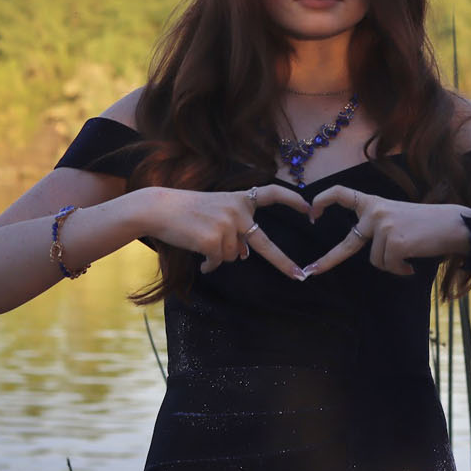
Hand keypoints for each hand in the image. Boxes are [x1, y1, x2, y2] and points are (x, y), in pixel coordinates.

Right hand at [144, 184, 312, 279]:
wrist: (159, 208)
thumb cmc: (187, 210)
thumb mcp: (217, 212)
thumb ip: (235, 229)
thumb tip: (244, 256)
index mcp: (241, 199)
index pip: (273, 194)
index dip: (293, 201)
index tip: (310, 209)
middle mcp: (239, 211)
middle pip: (265, 244)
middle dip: (284, 262)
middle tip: (300, 276)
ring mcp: (227, 226)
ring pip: (233, 256)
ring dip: (219, 254)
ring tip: (200, 238)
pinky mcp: (214, 241)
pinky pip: (218, 262)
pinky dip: (209, 264)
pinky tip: (197, 253)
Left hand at [303, 186, 470, 277]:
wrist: (454, 225)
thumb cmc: (428, 223)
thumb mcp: (397, 215)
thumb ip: (377, 226)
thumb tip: (366, 250)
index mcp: (374, 203)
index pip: (342, 194)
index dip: (323, 201)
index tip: (310, 212)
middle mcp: (375, 212)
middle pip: (348, 242)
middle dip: (328, 260)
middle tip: (311, 271)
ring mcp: (383, 227)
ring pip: (376, 261)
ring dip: (392, 263)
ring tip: (410, 253)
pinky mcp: (394, 243)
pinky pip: (389, 266)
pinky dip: (401, 269)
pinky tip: (412, 261)